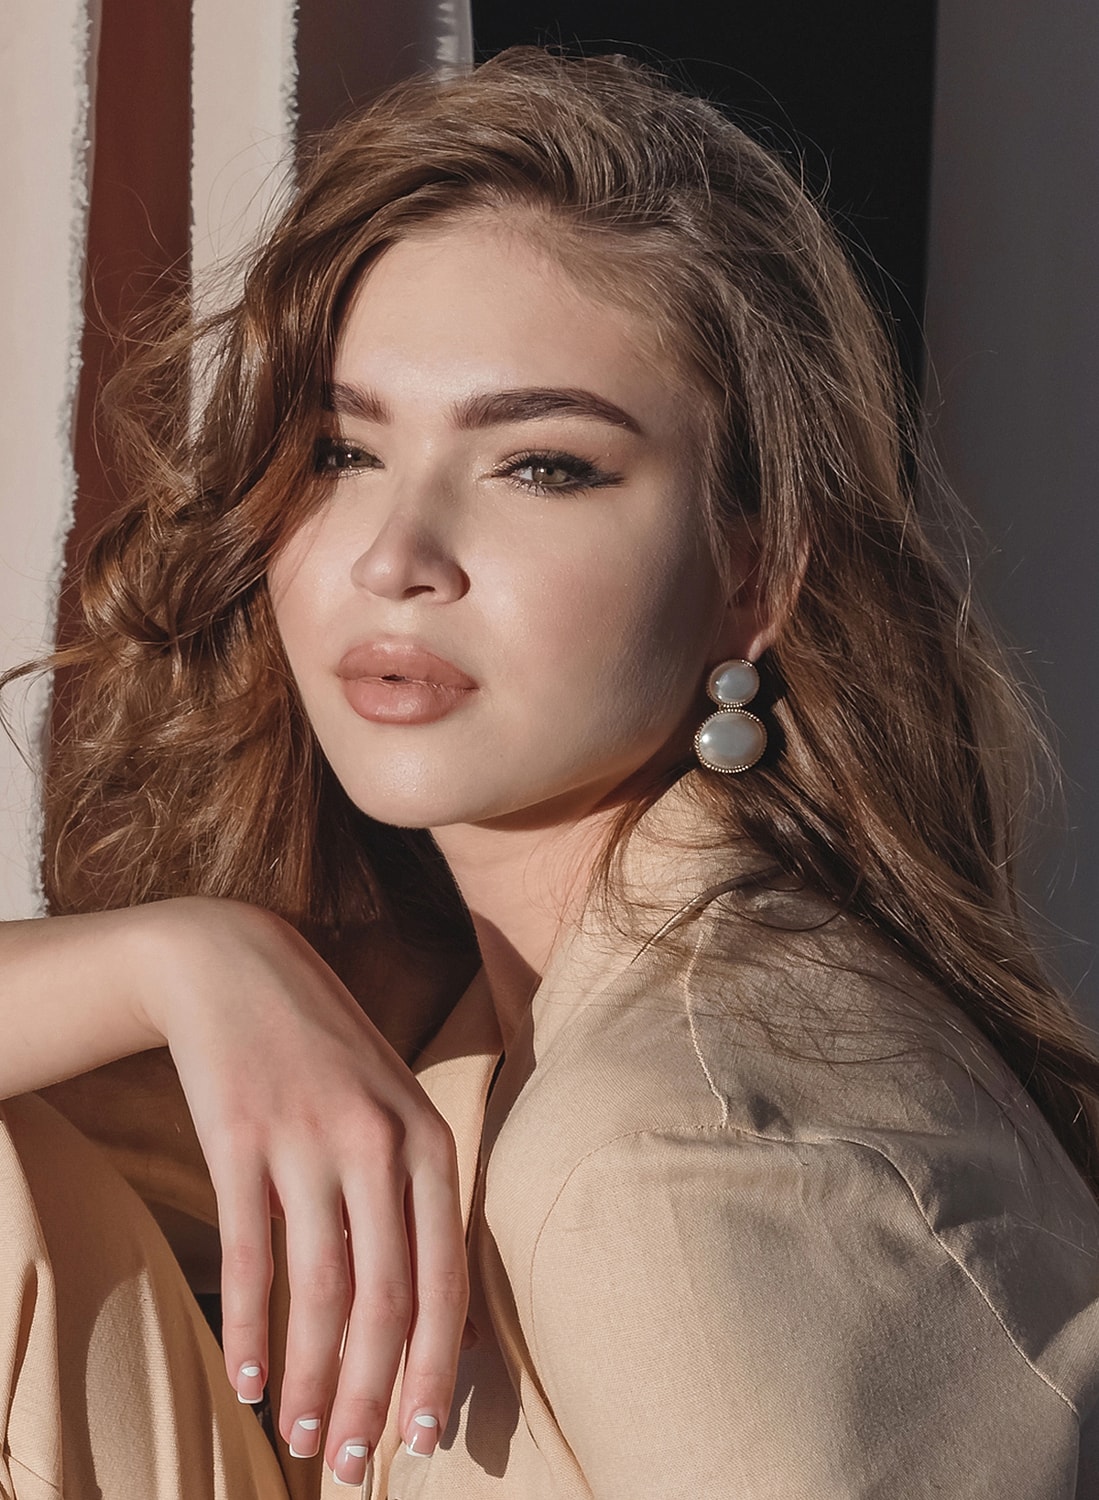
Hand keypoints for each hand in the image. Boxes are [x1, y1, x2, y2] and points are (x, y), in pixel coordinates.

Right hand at [131, 896, 466, 1480]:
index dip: (436, 1365)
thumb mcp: (395, 1112)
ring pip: (319, 1291)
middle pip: (386, 1297)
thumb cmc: (328, 1053)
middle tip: (359, 1466)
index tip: (427, 1439)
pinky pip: (247, 1257)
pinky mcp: (240, 1139)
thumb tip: (457, 1327)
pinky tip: (249, 1382)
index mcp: (429, 1139)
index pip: (446, 1275)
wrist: (238, 967)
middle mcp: (378, 1142)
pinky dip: (248, 1328)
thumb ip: (423, 1206)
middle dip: (376, 1392)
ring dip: (314, 1378)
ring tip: (307, 1440)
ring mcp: (307, 1139)